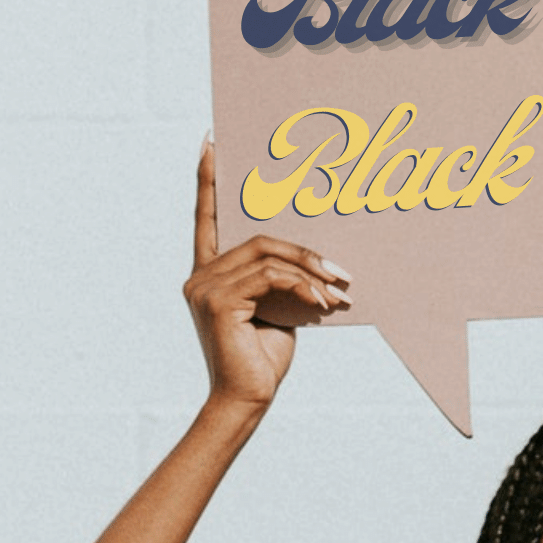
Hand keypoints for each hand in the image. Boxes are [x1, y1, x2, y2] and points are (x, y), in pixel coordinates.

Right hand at [185, 138, 349, 408]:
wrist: (246, 400)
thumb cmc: (263, 361)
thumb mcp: (276, 312)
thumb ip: (277, 282)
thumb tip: (310, 264)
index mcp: (210, 274)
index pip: (206, 218)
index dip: (208, 180)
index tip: (212, 141)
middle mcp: (200, 275)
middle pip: (258, 238)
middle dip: (305, 251)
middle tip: (343, 272)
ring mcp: (204, 287)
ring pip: (267, 255)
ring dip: (312, 272)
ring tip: (340, 292)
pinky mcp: (216, 302)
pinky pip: (269, 277)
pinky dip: (302, 287)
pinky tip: (322, 304)